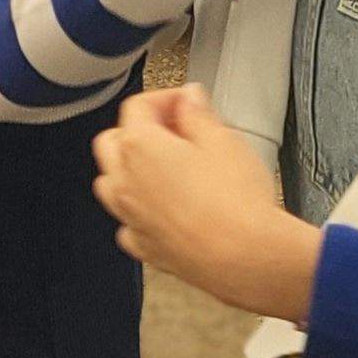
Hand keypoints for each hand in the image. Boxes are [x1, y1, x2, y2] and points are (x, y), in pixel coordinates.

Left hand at [91, 84, 320, 320]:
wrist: (245, 259)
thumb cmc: (236, 204)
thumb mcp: (224, 140)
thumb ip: (198, 114)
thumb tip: (189, 100)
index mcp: (139, 147)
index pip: (138, 107)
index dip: (165, 98)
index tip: (186, 103)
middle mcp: (125, 182)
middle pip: (114, 142)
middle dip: (140, 131)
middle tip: (176, 131)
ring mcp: (130, 217)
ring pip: (112, 183)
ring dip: (132, 169)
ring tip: (168, 167)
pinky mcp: (144, 246)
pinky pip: (128, 222)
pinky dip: (140, 210)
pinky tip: (167, 208)